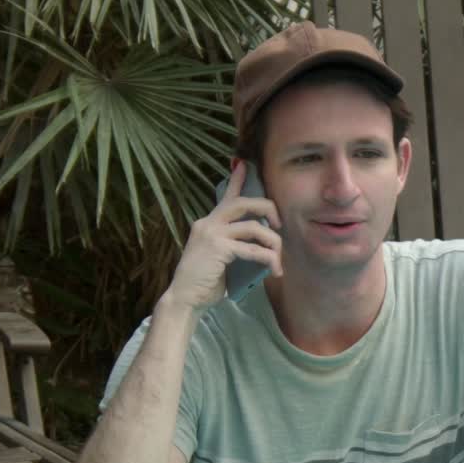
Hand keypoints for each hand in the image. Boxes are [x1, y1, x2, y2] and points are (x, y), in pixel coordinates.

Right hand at [164, 161, 282, 310]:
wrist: (185, 298)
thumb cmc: (205, 281)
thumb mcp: (220, 257)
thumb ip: (234, 244)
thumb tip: (259, 242)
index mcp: (209, 223)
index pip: (226, 196)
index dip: (237, 179)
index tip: (243, 164)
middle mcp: (208, 223)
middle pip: (244, 203)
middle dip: (268, 209)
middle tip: (278, 225)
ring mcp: (212, 234)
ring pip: (253, 227)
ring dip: (273, 243)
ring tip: (278, 259)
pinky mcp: (218, 248)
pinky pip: (252, 249)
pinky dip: (268, 259)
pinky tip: (273, 270)